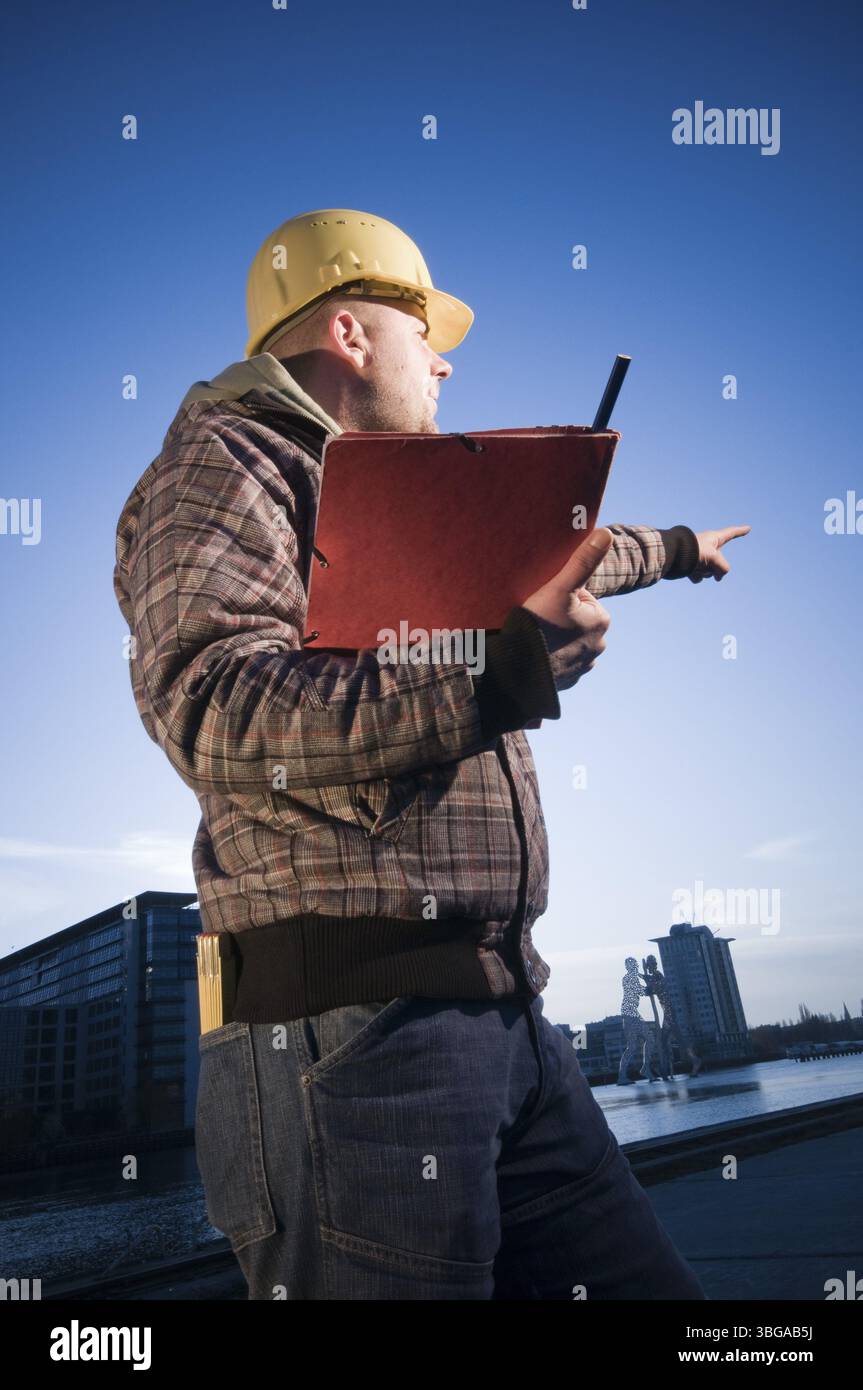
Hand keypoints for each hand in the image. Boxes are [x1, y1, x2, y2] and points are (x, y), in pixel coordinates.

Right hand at [522, 528, 613, 691]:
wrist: (516, 669)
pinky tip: (536, 654)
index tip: (545, 604)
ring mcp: (583, 667)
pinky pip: (560, 663)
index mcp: (602, 621)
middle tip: (538, 619)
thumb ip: (583, 561)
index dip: (561, 597)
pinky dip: (551, 658)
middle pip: (576, 621)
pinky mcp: (568, 682)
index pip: (582, 599)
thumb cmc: (539, 624)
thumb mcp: (560, 587)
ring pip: (569, 643)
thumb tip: (606, 533)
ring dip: (555, 639)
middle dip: (560, 619)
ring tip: (535, 637)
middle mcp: (599, 646)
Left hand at [690, 525, 750, 581]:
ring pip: (710, 571)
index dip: (740, 531)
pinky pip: (699, 577)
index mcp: (714, 538)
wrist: (671, 556)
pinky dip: (696, 577)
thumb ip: (723, 568)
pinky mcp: (690, 566)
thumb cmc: (693, 551)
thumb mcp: (715, 558)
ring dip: (704, 572)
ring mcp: (700, 557)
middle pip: (721, 562)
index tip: (748, 528)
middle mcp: (708, 547)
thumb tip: (718, 577)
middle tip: (705, 562)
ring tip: (695, 566)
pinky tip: (689, 573)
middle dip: (715, 567)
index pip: (731, 533)